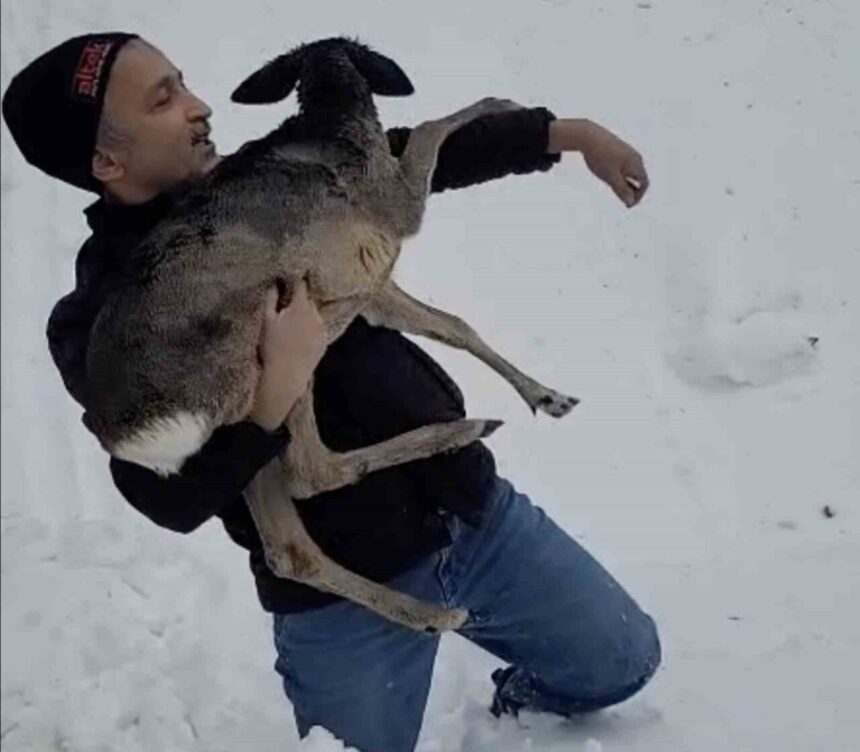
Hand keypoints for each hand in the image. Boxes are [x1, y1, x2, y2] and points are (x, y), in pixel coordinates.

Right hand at [248, 279, 327, 431]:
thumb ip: (270, 299)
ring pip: (314, 314)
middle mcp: (316, 316)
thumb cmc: (272, 347)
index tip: (288, 278)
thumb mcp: (266, 320)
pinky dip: (311, 327)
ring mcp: (322, 330)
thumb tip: (274, 284)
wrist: (286, 377)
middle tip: (286, 304)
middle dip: (299, 299)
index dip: (294, 280)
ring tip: (293, 322)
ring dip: (306, 314)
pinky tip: (300, 336)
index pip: (301, 285)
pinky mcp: (324, 342)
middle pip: (309, 299)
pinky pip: (318, 328)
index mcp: (301, 307)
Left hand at [580, 123, 648, 207]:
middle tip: (622, 199)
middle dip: (633, 190)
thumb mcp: (610, 177)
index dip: (638, 197)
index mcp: (636, 163)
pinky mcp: (618, 148)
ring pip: (631, 171)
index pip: (644, 184)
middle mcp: (635, 156)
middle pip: (639, 178)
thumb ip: (621, 190)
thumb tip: (630, 202)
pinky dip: (620, 174)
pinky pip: (624, 165)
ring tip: (615, 189)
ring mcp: (627, 151)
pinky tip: (608, 175)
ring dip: (626, 182)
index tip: (627, 205)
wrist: (588, 135)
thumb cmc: (600, 157)